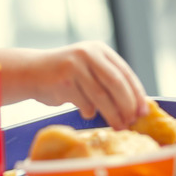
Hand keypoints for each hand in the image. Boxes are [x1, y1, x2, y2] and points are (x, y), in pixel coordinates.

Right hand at [0, 41, 148, 129]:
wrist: (31, 72)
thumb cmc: (65, 75)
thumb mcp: (88, 69)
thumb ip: (107, 80)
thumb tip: (136, 106)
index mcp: (99, 50)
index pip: (125, 73)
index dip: (136, 94)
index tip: (143, 111)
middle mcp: (88, 54)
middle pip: (116, 83)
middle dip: (127, 106)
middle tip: (132, 121)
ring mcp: (75, 66)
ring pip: (101, 96)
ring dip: (113, 115)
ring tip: (119, 126)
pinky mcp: (63, 80)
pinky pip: (83, 103)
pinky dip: (88, 111)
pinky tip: (86, 113)